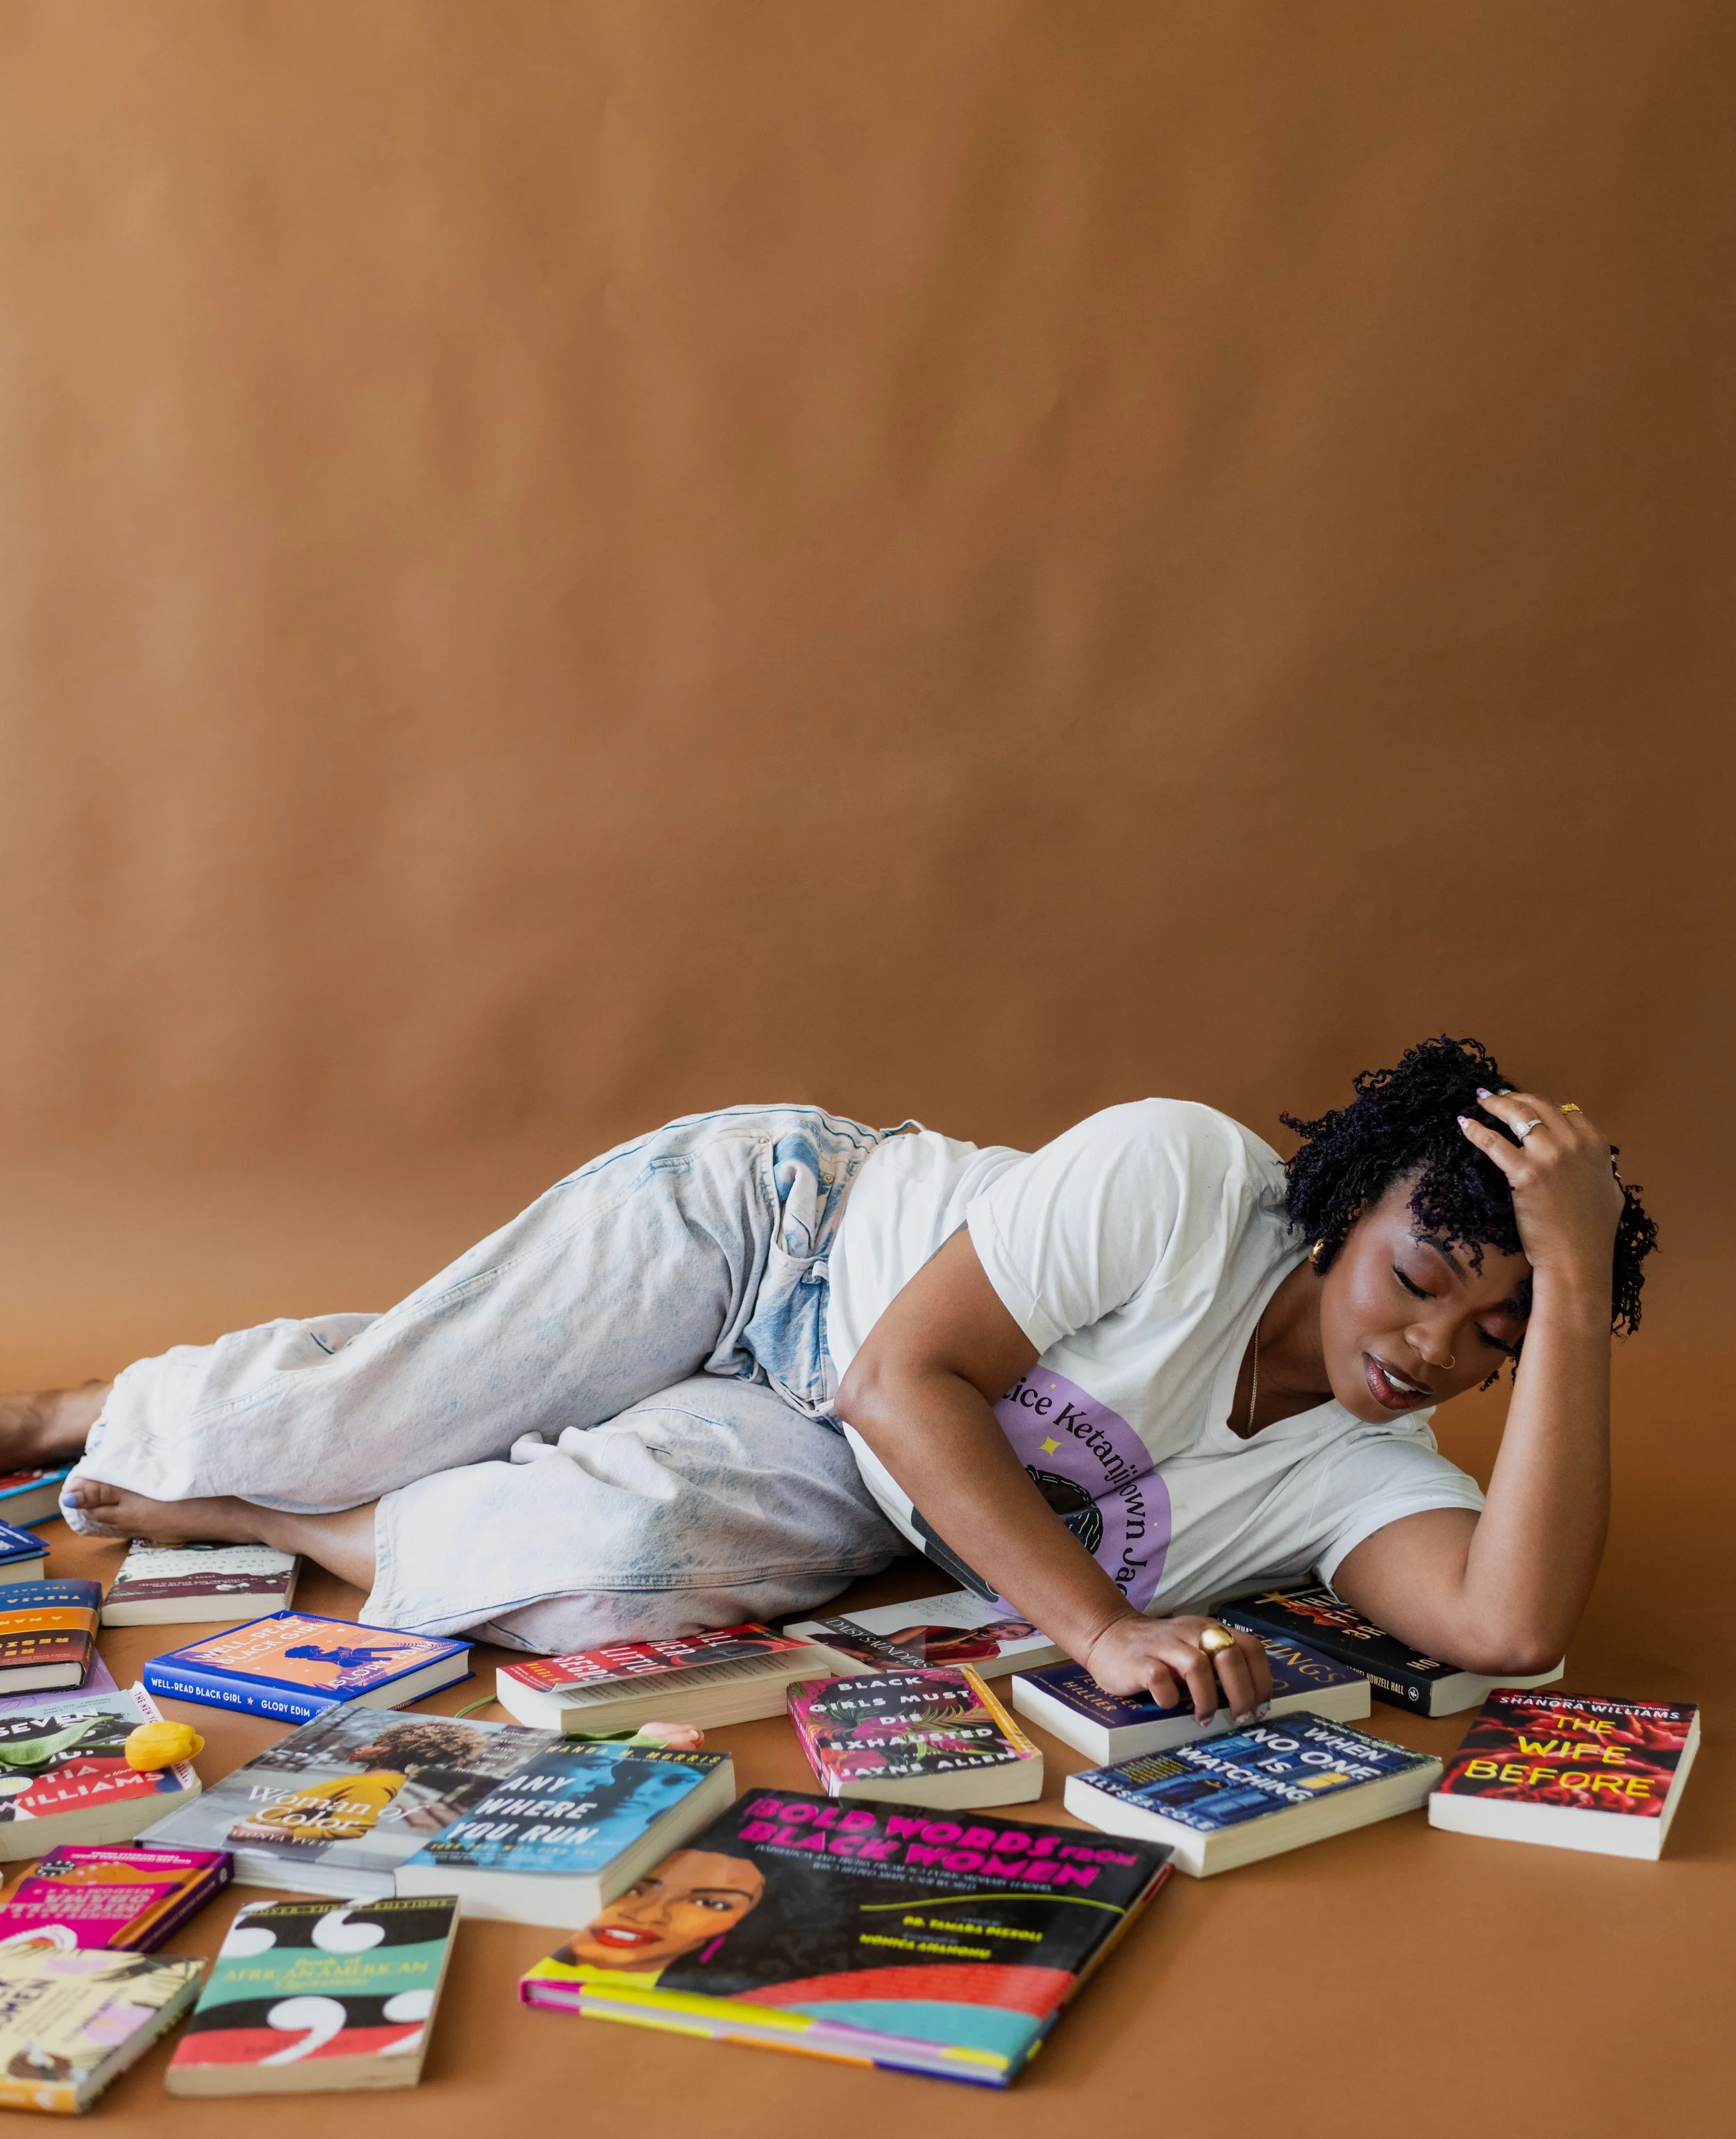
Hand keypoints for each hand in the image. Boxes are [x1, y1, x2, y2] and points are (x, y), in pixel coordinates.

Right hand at [1080, 1613, 1272, 1723]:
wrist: (1108, 1635)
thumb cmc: (1159, 1652)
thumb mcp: (1193, 1649)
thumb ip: (1219, 1665)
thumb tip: (1253, 1703)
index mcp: (1208, 1630)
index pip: (1250, 1648)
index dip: (1262, 1680)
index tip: (1261, 1707)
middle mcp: (1190, 1633)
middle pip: (1229, 1655)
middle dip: (1242, 1693)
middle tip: (1240, 1718)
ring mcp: (1164, 1646)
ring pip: (1197, 1665)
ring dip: (1208, 1698)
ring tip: (1205, 1719)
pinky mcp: (1139, 1661)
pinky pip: (1159, 1678)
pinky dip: (1168, 1697)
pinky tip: (1168, 1705)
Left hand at [1458, 1090, 1624, 1293]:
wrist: (1577, 1258)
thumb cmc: (1594, 1232)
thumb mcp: (1610, 1191)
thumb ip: (1602, 1169)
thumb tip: (1596, 1162)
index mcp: (1596, 1145)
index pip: (1566, 1111)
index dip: (1543, 1106)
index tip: (1527, 1105)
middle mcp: (1574, 1143)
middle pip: (1540, 1106)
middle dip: (1516, 1097)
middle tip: (1498, 1097)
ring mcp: (1549, 1156)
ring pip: (1518, 1114)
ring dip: (1496, 1103)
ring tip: (1481, 1101)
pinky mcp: (1524, 1172)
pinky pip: (1494, 1142)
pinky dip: (1476, 1130)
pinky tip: (1465, 1124)